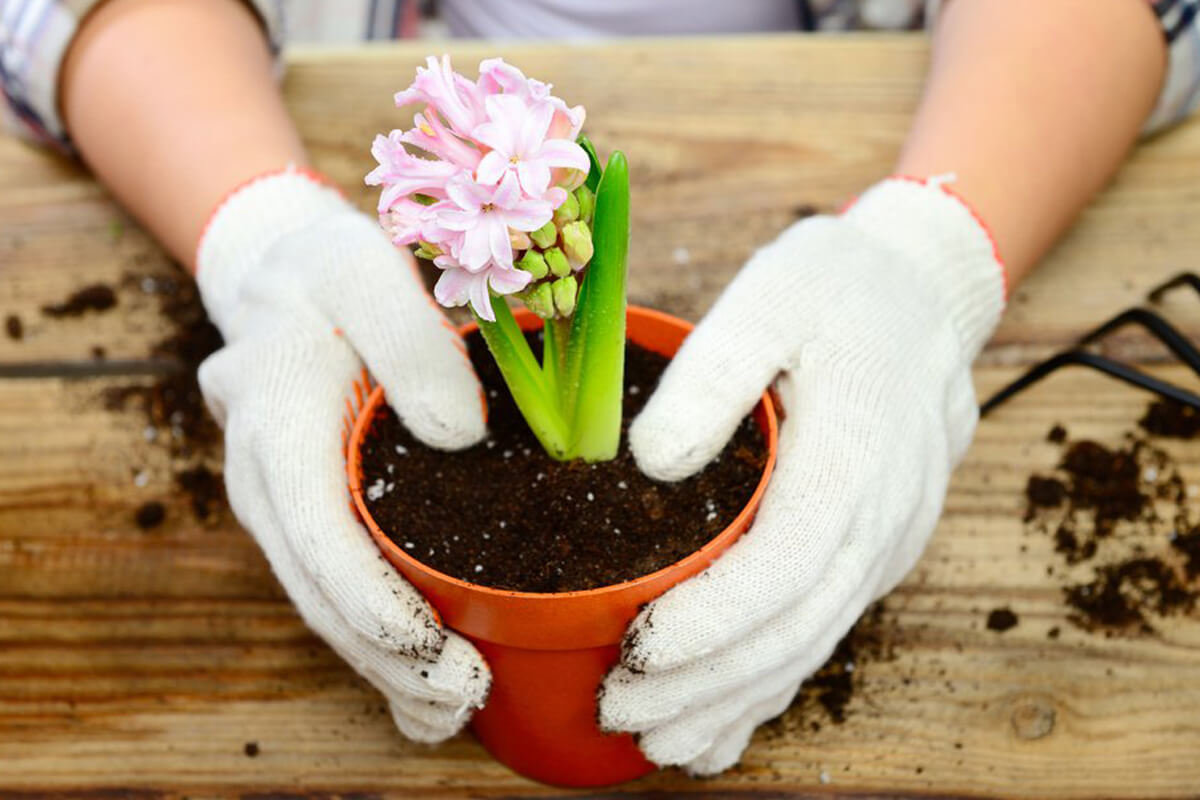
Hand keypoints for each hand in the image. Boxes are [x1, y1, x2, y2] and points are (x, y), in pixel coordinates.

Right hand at [196, 169, 489, 741]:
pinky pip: (331, 585)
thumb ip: (413, 341)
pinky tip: (422, 679)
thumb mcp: (373, 272)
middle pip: (315, 587)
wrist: (283, 273)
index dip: (368, 599)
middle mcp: (264, 474)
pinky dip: (375, 638)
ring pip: (320, 601)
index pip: (315, 528)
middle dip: (385, 656)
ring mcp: (279, 499)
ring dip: (381, 666)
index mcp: (277, 417)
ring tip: (452, 712)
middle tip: (461, 697)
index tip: (429, 647)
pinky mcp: (305, 511)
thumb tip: (460, 436)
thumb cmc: (334, 269)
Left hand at [599, 177, 1005, 773]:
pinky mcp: (874, 550)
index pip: (783, 566)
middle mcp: (879, 518)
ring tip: (657, 742)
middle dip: (704, 684)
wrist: (922, 297)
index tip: (636, 652)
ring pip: (809, 646)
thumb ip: (712, 374)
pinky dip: (769, 686)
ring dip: (733, 702)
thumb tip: (649, 462)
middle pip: (792, 630)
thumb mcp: (771, 297)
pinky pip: (820, 631)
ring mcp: (884, 542)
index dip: (711, 621)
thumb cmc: (837, 291)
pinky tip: (720, 726)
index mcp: (852, 457)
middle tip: (619, 711)